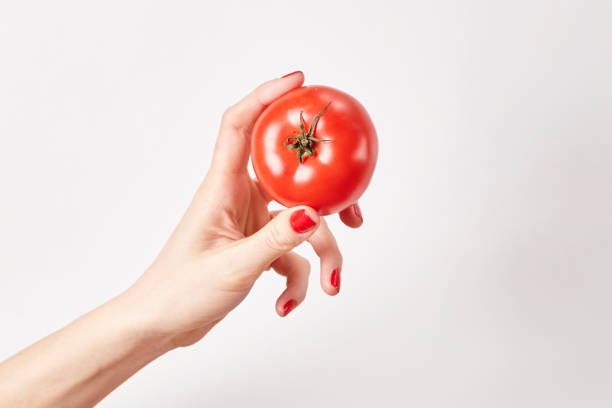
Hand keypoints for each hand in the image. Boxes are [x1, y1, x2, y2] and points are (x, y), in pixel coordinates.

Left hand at [126, 72, 363, 347]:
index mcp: (222, 188)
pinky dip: (297, 279)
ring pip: (300, 223)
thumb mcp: (233, 267)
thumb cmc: (179, 292)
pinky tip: (286, 305)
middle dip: (328, 199)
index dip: (268, 96)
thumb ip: (275, 240)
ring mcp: (249, 223)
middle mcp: (238, 198)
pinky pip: (291, 253)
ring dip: (320, 255)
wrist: (159, 324)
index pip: (241, 125)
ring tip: (328, 285)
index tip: (301, 82)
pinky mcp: (255, 246)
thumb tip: (313, 214)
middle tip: (353, 215)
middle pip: (293, 180)